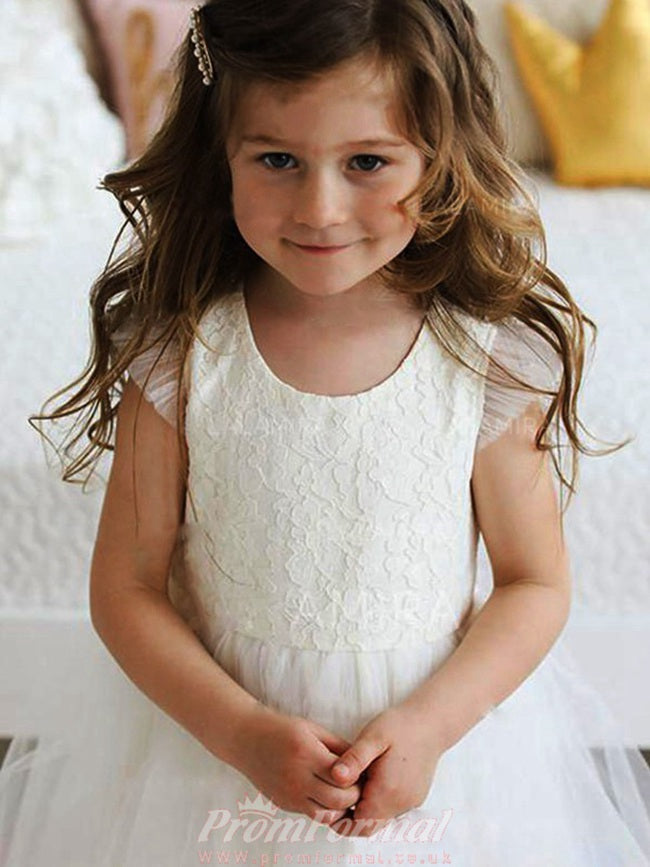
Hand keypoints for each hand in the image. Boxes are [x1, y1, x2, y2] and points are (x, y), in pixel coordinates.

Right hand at [232, 705, 363, 827]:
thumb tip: (363, 761)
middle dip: (353, 796)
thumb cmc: (282, 729)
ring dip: (338, 807)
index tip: (362, 771)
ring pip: (324, 815)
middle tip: (356, 785)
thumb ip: (338, 746)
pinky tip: (325, 795)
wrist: (247, 738)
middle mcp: (297, 777)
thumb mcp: (313, 729)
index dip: (358, 777)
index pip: (343, 777)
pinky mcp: (284, 804)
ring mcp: (289, 794)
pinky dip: (323, 809)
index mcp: (307, 753)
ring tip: (341, 793)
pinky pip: (310, 814)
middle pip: (337, 800)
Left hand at [328, 705, 444, 837]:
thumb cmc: (400, 726)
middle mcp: (401, 804)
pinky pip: (391, 810)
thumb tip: (335, 777)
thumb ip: (354, 758)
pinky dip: (378, 802)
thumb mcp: (372, 736)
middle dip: (349, 816)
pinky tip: (371, 778)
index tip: (330, 796)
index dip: (340, 816)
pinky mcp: (414, 797)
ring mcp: (410, 802)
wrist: (432, 722)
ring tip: (354, 781)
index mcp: (388, 792)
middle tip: (337, 790)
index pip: (357, 825)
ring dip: (364, 808)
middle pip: (368, 827)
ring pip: (380, 820)